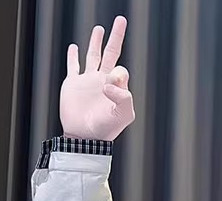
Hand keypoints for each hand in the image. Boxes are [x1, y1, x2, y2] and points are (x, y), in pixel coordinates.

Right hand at [60, 15, 134, 140]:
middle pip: (110, 52)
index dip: (119, 73)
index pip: (121, 69)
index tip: (112, 84)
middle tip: (121, 20)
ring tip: (100, 29)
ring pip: (93, 55)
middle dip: (116, 36)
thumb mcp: (124, 115)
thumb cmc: (107, 128)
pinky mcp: (72, 84)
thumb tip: (111, 79)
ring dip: (96, 41)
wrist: (86, 136)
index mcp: (116, 86)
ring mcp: (88, 81)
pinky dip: (73, 56)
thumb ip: (124, 97)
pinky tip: (74, 47)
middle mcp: (103, 80)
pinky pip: (73, 66)